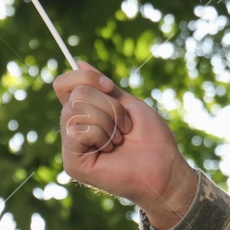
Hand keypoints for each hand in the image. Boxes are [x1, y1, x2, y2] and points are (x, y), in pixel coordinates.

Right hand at [52, 62, 199, 229]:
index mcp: (84, 115)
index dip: (84, 78)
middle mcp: (73, 130)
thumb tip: (79, 63)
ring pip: (76, 110)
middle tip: (124, 126)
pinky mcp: (72, 163)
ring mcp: (71, 147)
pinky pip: (78, 131)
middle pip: (75, 94)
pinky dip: (102, 134)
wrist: (165, 166)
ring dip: (109, 120)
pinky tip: (110, 151)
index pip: (63, 85)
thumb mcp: (127, 104)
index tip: (109, 86)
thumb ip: (102, 86)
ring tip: (119, 140)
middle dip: (109, 105)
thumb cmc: (151, 138)